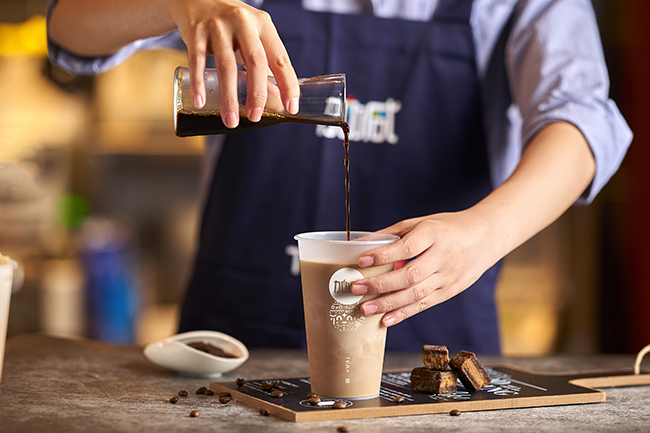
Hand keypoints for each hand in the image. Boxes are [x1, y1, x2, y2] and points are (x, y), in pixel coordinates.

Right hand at [167, 0, 299, 126]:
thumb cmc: (232, 25)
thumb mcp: (253, 37)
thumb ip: (264, 64)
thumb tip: (277, 98)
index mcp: (263, 25)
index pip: (280, 58)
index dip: (288, 84)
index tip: (290, 107)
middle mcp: (243, 23)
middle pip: (255, 62)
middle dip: (257, 93)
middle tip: (256, 117)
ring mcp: (218, 26)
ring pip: (226, 66)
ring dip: (229, 97)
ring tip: (231, 120)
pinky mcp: (196, 32)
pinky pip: (197, 61)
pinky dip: (199, 83)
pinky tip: (201, 102)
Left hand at [350, 211, 500, 326]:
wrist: (485, 237)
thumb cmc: (446, 228)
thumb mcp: (420, 223)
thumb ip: (392, 234)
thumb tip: (359, 244)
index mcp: (433, 234)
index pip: (407, 247)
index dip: (384, 255)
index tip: (362, 261)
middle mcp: (442, 257)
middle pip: (410, 275)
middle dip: (380, 284)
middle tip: (356, 288)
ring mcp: (447, 277)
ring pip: (416, 294)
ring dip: (389, 304)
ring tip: (365, 308)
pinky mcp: (449, 291)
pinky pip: (424, 305)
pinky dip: (404, 314)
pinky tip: (385, 320)